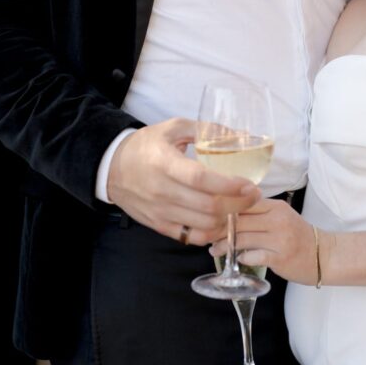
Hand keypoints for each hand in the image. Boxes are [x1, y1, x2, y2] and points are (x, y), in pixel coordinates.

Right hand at [107, 119, 260, 243]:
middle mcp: (162, 191)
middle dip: (238, 204)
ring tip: (240, 207)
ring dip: (228, 218)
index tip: (250, 184)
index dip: (229, 185)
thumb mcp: (172, 128)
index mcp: (165, 163)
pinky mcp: (159, 226)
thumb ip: (204, 129)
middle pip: (208, 206)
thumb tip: (237, 135)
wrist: (112, 168)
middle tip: (254, 195)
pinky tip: (222, 220)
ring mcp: (160, 212)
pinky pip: (192, 237)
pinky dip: (211, 232)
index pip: (202, 179)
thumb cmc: (145, 145)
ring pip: (204, 224)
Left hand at [210, 198, 317, 284]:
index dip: (224, 210)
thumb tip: (227, 212)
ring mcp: (280, 239)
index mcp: (276, 207)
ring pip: (243, 238)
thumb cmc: (297, 236)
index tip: (209, 216)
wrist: (324, 256)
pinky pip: (253, 255)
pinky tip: (236, 259)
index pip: (244, 203)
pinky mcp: (280, 257)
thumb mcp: (281, 217)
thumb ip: (259, 213)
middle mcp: (278, 220)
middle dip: (218, 229)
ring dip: (225, 245)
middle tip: (205, 234)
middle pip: (240, 221)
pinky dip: (242, 257)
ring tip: (214, 249)